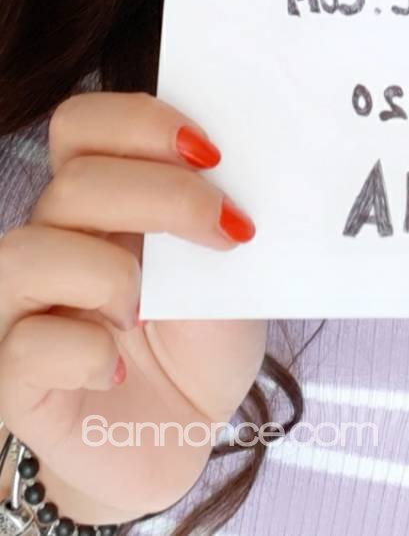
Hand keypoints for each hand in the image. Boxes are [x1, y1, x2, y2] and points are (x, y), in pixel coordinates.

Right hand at [0, 91, 266, 522]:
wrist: (187, 433)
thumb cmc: (201, 339)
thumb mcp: (230, 267)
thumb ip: (218, 217)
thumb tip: (240, 169)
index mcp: (100, 198)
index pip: (82, 123)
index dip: (142, 122)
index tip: (213, 153)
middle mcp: (52, 241)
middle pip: (73, 182)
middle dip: (162, 196)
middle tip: (226, 231)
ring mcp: (23, 309)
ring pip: (26, 253)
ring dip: (108, 272)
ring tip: (148, 308)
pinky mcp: (14, 380)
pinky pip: (25, 346)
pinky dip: (85, 351)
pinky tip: (118, 367)